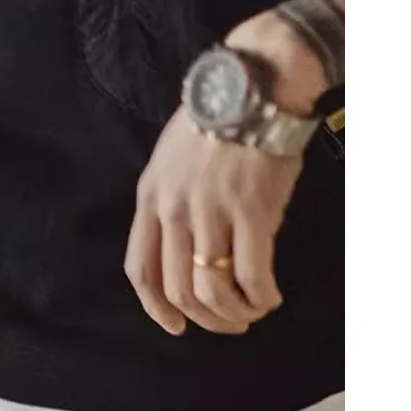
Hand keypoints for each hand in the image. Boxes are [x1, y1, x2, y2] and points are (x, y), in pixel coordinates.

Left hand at [124, 12, 326, 335]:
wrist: (256, 85)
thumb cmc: (217, 118)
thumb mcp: (170, 158)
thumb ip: (170, 202)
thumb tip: (184, 248)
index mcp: (150, 199)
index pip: (139, 270)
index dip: (155, 308)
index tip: (176, 325)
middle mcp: (175, 211)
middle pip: (178, 289)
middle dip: (205, 318)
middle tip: (229, 324)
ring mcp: (212, 213)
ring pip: (212, 289)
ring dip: (233, 313)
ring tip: (251, 313)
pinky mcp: (253, 212)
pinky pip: (251, 273)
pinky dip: (261, 295)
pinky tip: (270, 297)